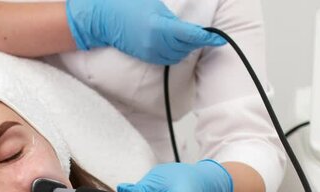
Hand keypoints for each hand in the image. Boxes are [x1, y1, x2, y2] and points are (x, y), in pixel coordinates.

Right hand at [65, 0, 225, 64]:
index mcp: (158, 27)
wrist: (101, 17)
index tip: (218, 39)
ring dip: (186, 48)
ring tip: (190, 38)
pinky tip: (177, 44)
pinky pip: (166, 58)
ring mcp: (149, 52)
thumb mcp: (153, 6)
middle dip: (196, 41)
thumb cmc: (126, 5)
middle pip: (185, 47)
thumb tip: (187, 28)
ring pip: (177, 55)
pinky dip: (175, 52)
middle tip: (205, 34)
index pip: (189, 35)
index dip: (205, 38)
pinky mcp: (144, 57)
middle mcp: (155, 44)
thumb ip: (171, 20)